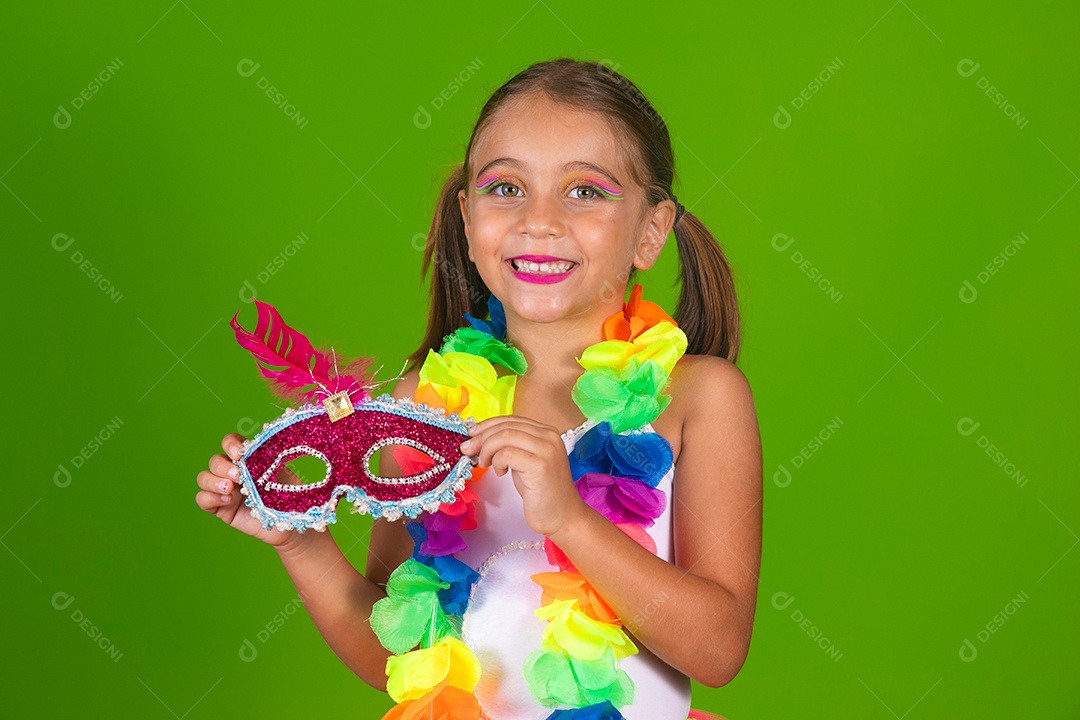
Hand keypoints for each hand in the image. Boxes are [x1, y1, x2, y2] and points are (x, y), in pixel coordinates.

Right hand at [195, 433, 301, 548]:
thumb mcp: (284, 475)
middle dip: (223, 467)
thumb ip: (273, 461)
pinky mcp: (220, 508)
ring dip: (213, 481)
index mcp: (247, 459)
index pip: (230, 443)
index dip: (230, 444)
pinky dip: (210, 497)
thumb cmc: (288, 496)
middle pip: (215, 461)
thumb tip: (270, 446)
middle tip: (238, 476)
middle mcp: (232, 472)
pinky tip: (228, 501)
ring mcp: (224, 490)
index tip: (240, 454)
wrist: (289, 524)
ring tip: (230, 489)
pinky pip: (202, 499)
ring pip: (203, 478)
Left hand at [459, 416, 586, 537]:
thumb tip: (478, 437)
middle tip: (467, 450)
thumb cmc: (541, 491)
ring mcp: (546, 450)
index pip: (510, 420)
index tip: (470, 435)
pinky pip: (508, 454)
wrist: (562, 516)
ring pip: (504, 436)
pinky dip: (497, 462)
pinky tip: (500, 473)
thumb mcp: (524, 461)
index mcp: (546, 432)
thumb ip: (510, 446)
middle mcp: (549, 436)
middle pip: (506, 426)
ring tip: (485, 464)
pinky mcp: (541, 466)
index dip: (487, 425)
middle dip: (481, 437)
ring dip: (487, 449)